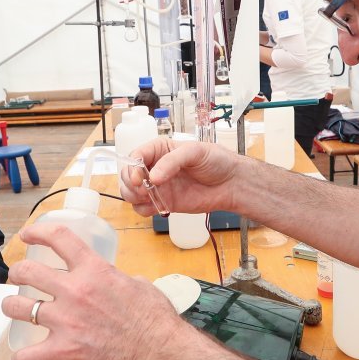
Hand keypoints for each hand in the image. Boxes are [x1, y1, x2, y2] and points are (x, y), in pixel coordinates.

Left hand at [2, 224, 182, 359]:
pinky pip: (28, 355)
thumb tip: (114, 281)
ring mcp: (66, 321)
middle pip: (28, 271)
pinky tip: (22, 357)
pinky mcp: (65, 349)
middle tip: (18, 276)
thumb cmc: (156, 320)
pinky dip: (21, 358)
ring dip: (12, 306)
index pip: (58, 238)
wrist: (160, 353)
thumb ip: (117, 278)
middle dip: (17, 272)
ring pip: (18, 307)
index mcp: (94, 270)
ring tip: (14, 307)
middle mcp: (75, 291)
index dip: (38, 232)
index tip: (28, 235)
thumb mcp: (139, 284)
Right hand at [119, 138, 241, 216]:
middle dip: (131, 183)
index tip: (138, 177)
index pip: (136, 156)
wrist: (230, 184)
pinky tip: (156, 206)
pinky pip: (143, 208)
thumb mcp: (195, 152)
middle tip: (145, 189)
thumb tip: (153, 177)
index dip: (132, 167)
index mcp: (159, 150)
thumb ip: (172, 161)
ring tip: (149, 197)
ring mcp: (157, 186)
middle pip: (127, 175)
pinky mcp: (163, 203)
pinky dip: (144, 209)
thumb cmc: (216, 161)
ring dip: (133, 197)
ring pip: (130, 193)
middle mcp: (155, 167)